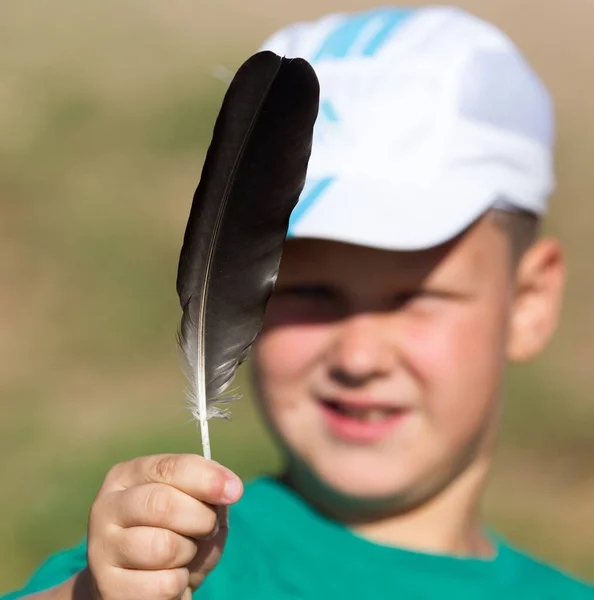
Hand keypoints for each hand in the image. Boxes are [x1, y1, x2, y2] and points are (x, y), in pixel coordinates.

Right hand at [85, 454, 242, 599]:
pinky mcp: (109, 588)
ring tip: (182, 554)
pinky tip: (167, 578)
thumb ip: (209, 492)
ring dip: (187, 553)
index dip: (207, 478)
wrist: (143, 585)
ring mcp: (101, 549)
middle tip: (207, 528)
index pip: (170, 467)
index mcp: (128, 476)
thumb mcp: (195, 506)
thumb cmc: (175, 535)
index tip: (235, 491)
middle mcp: (107, 506)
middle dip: (200, 519)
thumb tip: (229, 488)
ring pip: (163, 547)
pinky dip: (178, 584)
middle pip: (163, 504)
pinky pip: (162, 585)